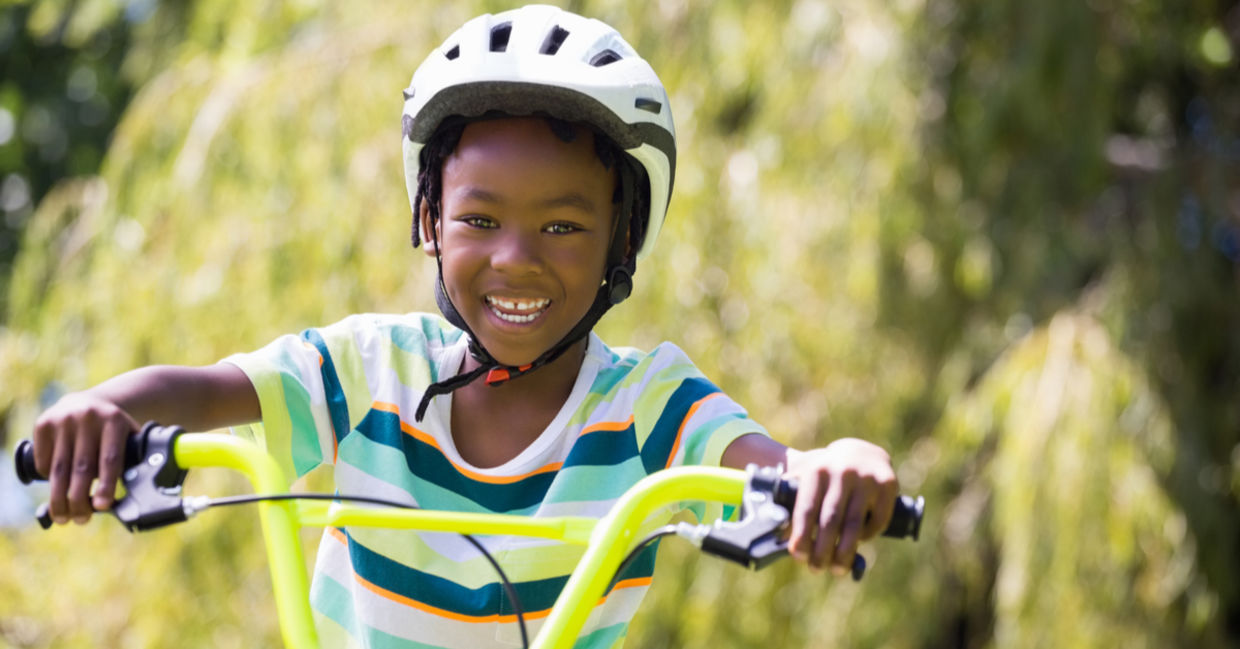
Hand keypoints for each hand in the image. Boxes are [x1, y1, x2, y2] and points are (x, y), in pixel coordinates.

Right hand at [32, 391, 138, 524]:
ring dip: (59, 498)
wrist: (86, 402)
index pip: (110, 459)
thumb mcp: (127, 436)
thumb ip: (132, 458)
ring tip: (63, 518)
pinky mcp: (44, 424)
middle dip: (79, 499)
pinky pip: (44, 461)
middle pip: (82, 467)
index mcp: (115, 421)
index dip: (106, 484)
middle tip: (81, 520)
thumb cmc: (111, 431)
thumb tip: (141, 493)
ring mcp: (64, 419)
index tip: (102, 506)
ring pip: (59, 468)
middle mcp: (88, 417)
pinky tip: (56, 491)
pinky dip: (48, 479)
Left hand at [784, 438, 897, 575]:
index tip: (798, 556)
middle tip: (815, 569)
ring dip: (844, 551)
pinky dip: (867, 536)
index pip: (807, 508)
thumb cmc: (827, 473)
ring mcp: (866, 479)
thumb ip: (792, 500)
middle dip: (822, 549)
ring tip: (837, 569)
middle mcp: (842, 473)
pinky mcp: (887, 485)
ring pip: (854, 523)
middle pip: (830, 520)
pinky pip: (877, 520)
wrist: (861, 451)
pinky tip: (858, 545)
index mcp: (817, 471)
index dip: (802, 534)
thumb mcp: (808, 477)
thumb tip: (778, 534)